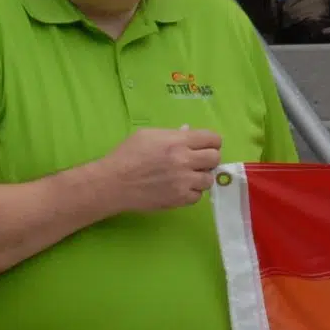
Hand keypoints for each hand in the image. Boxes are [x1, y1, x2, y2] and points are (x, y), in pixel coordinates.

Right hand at [98, 125, 223, 211]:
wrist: (114, 183)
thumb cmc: (127, 155)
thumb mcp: (148, 135)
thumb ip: (172, 133)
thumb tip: (188, 131)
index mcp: (178, 141)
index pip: (213, 138)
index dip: (211, 141)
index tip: (205, 146)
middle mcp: (184, 160)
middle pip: (215, 158)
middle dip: (209, 158)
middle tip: (198, 161)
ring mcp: (183, 181)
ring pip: (209, 179)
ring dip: (201, 176)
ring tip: (188, 176)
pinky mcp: (179, 199)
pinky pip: (198, 196)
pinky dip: (192, 192)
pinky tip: (180, 187)